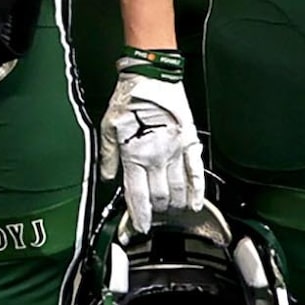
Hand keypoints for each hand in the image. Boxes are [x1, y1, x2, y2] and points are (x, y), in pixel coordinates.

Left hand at [98, 49, 205, 232]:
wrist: (152, 76)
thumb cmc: (129, 98)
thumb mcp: (108, 127)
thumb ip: (109, 156)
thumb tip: (107, 178)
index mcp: (134, 155)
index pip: (136, 195)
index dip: (138, 216)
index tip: (137, 228)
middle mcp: (156, 157)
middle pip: (158, 196)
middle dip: (154, 211)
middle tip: (151, 218)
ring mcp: (175, 151)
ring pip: (177, 189)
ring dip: (173, 204)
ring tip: (169, 212)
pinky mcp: (189, 142)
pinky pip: (196, 172)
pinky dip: (196, 190)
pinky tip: (194, 204)